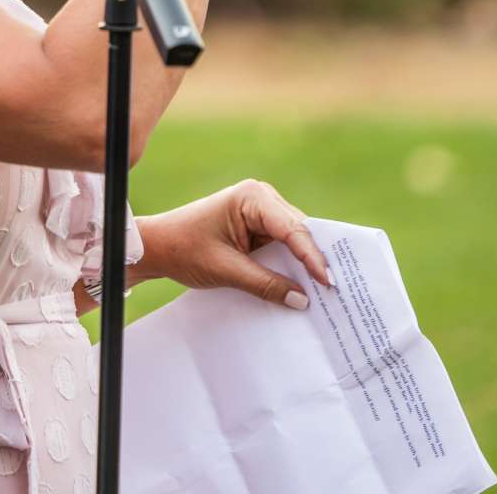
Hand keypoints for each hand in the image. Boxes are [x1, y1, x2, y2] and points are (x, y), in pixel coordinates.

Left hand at [138, 178, 334, 308]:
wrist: (158, 246)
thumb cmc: (184, 249)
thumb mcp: (226, 270)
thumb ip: (266, 284)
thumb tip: (303, 300)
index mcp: (252, 197)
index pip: (293, 229)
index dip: (313, 257)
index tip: (330, 283)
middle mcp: (261, 197)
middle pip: (299, 232)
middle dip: (314, 260)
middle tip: (337, 291)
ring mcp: (262, 211)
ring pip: (294, 240)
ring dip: (305, 264)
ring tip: (326, 292)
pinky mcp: (259, 226)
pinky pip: (283, 246)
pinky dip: (291, 264)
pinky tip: (303, 285)